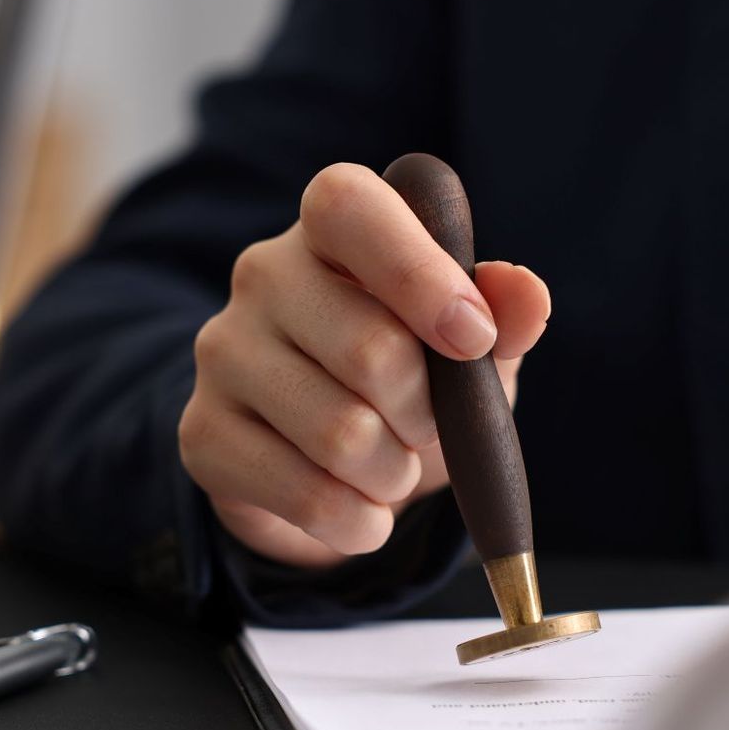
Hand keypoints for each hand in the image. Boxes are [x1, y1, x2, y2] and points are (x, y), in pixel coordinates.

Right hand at [178, 163, 551, 567]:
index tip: (473, 338)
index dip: (418, 273)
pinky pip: (305, 495)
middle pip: (371, 351)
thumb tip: (526, 294)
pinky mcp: (202, 434)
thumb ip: (503, 315)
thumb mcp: (470, 345)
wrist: (331, 465)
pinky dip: (359, 521)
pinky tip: (362, 509)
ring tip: (392, 468)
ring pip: (341, 436)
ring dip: (395, 474)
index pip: (350, 208)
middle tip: (427, 428)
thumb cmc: (409, 380)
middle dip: (427, 414)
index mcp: (330, 226)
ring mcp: (223, 352)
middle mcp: (263, 274)